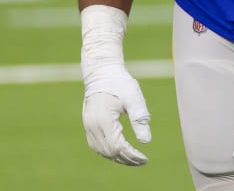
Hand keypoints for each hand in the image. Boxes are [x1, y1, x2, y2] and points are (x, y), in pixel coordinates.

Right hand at [79, 4, 150, 164]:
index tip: (145, 159)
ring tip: (133, 159)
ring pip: (102, 151)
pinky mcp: (87, 124)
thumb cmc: (120, 83)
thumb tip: (146, 141)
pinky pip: (96, 145)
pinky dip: (108, 151)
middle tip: (142, 161)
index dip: (132, 156)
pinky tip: (120, 151)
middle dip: (127, 159)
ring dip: (117, 157)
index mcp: (104, 120)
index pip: (118, 147)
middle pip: (109, 152)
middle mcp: (93, 125)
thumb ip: (140, 119)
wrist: (102, 72)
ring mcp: (88, 126)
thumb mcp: (134, 98)